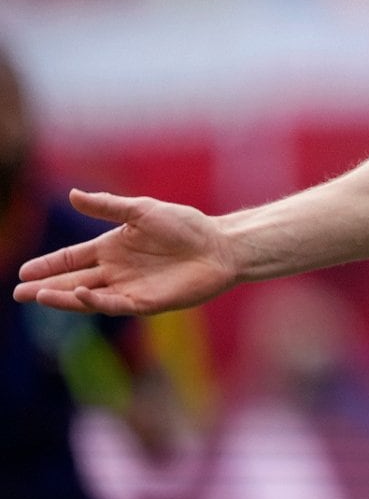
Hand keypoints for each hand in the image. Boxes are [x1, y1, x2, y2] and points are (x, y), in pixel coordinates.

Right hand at [12, 189, 237, 315]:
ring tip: (39, 296)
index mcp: (112, 247)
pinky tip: (78, 295)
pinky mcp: (145, 302)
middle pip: (72, 281)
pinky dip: (94, 301)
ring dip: (63, 298)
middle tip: (19, 293)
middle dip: (45, 287)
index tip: (23, 271)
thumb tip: (73, 194)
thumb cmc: (185, 225)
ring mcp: (128, 287)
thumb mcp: (142, 210)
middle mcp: (115, 270)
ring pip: (87, 296)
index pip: (72, 258)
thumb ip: (108, 205)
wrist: (219, 245)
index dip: (49, 264)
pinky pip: (114, 304)